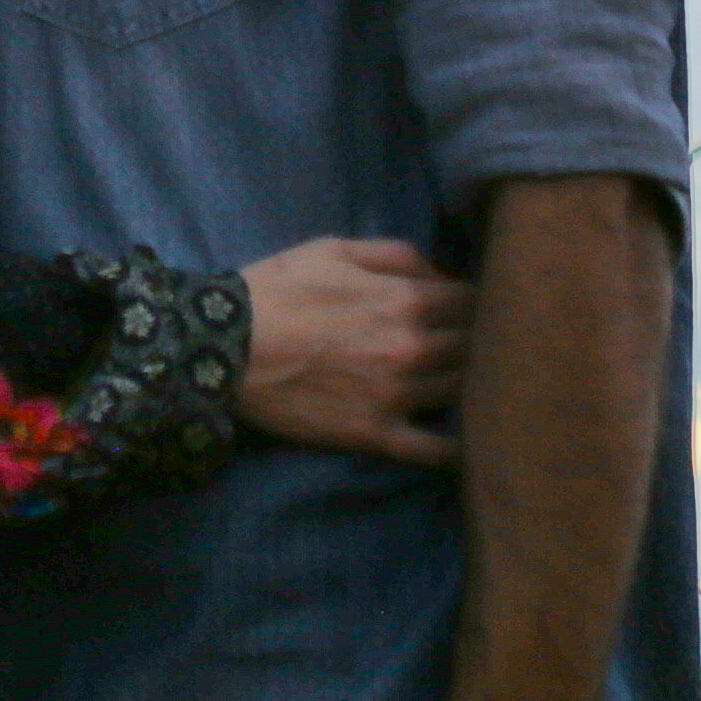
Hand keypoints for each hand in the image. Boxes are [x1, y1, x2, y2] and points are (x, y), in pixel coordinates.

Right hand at [234, 237, 467, 464]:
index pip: (472, 301)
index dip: (470, 302)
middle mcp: (412, 348)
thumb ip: (397, 255)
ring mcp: (397, 395)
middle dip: (473, 340)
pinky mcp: (376, 433)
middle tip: (461, 344)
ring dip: (466, 385)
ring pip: (462, 391)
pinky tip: (460, 442)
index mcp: (406, 299)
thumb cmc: (279, 289)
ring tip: (459, 382)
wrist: (225, 347)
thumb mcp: (335, 250)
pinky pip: (434, 450)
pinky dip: (454, 448)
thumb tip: (441, 276)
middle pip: (474, 346)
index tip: (460, 309)